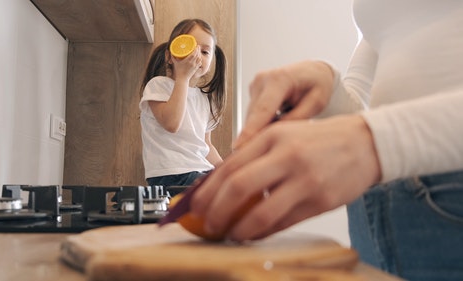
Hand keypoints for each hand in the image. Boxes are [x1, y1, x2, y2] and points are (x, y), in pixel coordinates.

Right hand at [171, 46, 201, 81]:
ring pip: (199, 58)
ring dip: (199, 54)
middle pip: (197, 55)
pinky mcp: (196, 68)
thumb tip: (171, 53)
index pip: (194, 54)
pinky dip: (200, 59)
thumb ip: (173, 58)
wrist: (183, 79)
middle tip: (198, 46)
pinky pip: (200, 62)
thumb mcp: (175, 64)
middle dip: (198, 50)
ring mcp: (195, 66)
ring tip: (198, 51)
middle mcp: (192, 63)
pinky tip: (199, 58)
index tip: (196, 46)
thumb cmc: (178, 71)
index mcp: (187, 61)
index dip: (196, 49)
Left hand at [189, 115, 380, 241]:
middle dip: (216, 211)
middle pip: (238, 188)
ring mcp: (305, 180)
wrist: (366, 143)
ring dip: (238, 229)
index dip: (207, 190)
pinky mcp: (320, 201)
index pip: (230, 166)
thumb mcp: (284, 135)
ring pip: (261, 213)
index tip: (194, 206)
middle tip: (208, 224)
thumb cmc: (319, 140)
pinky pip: (284, 223)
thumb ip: (253, 156)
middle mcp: (287, 156)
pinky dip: (263, 232)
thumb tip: (221, 184)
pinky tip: (254, 234)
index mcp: (272, 137)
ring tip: (229, 234)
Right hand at [234, 60, 334, 148]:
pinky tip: (277, 125)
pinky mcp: (253, 92)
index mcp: (280, 79)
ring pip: (252, 118)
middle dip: (256, 137)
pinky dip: (262, 125)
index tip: (241, 147)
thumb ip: (296, 119)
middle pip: (253, 117)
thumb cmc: (317, 84)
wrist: (313, 72)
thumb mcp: (316, 103)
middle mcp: (263, 80)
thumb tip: (274, 134)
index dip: (250, 131)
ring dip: (262, 130)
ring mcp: (255, 85)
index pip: (262, 110)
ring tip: (282, 134)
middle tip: (265, 155)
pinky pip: (254, 116)